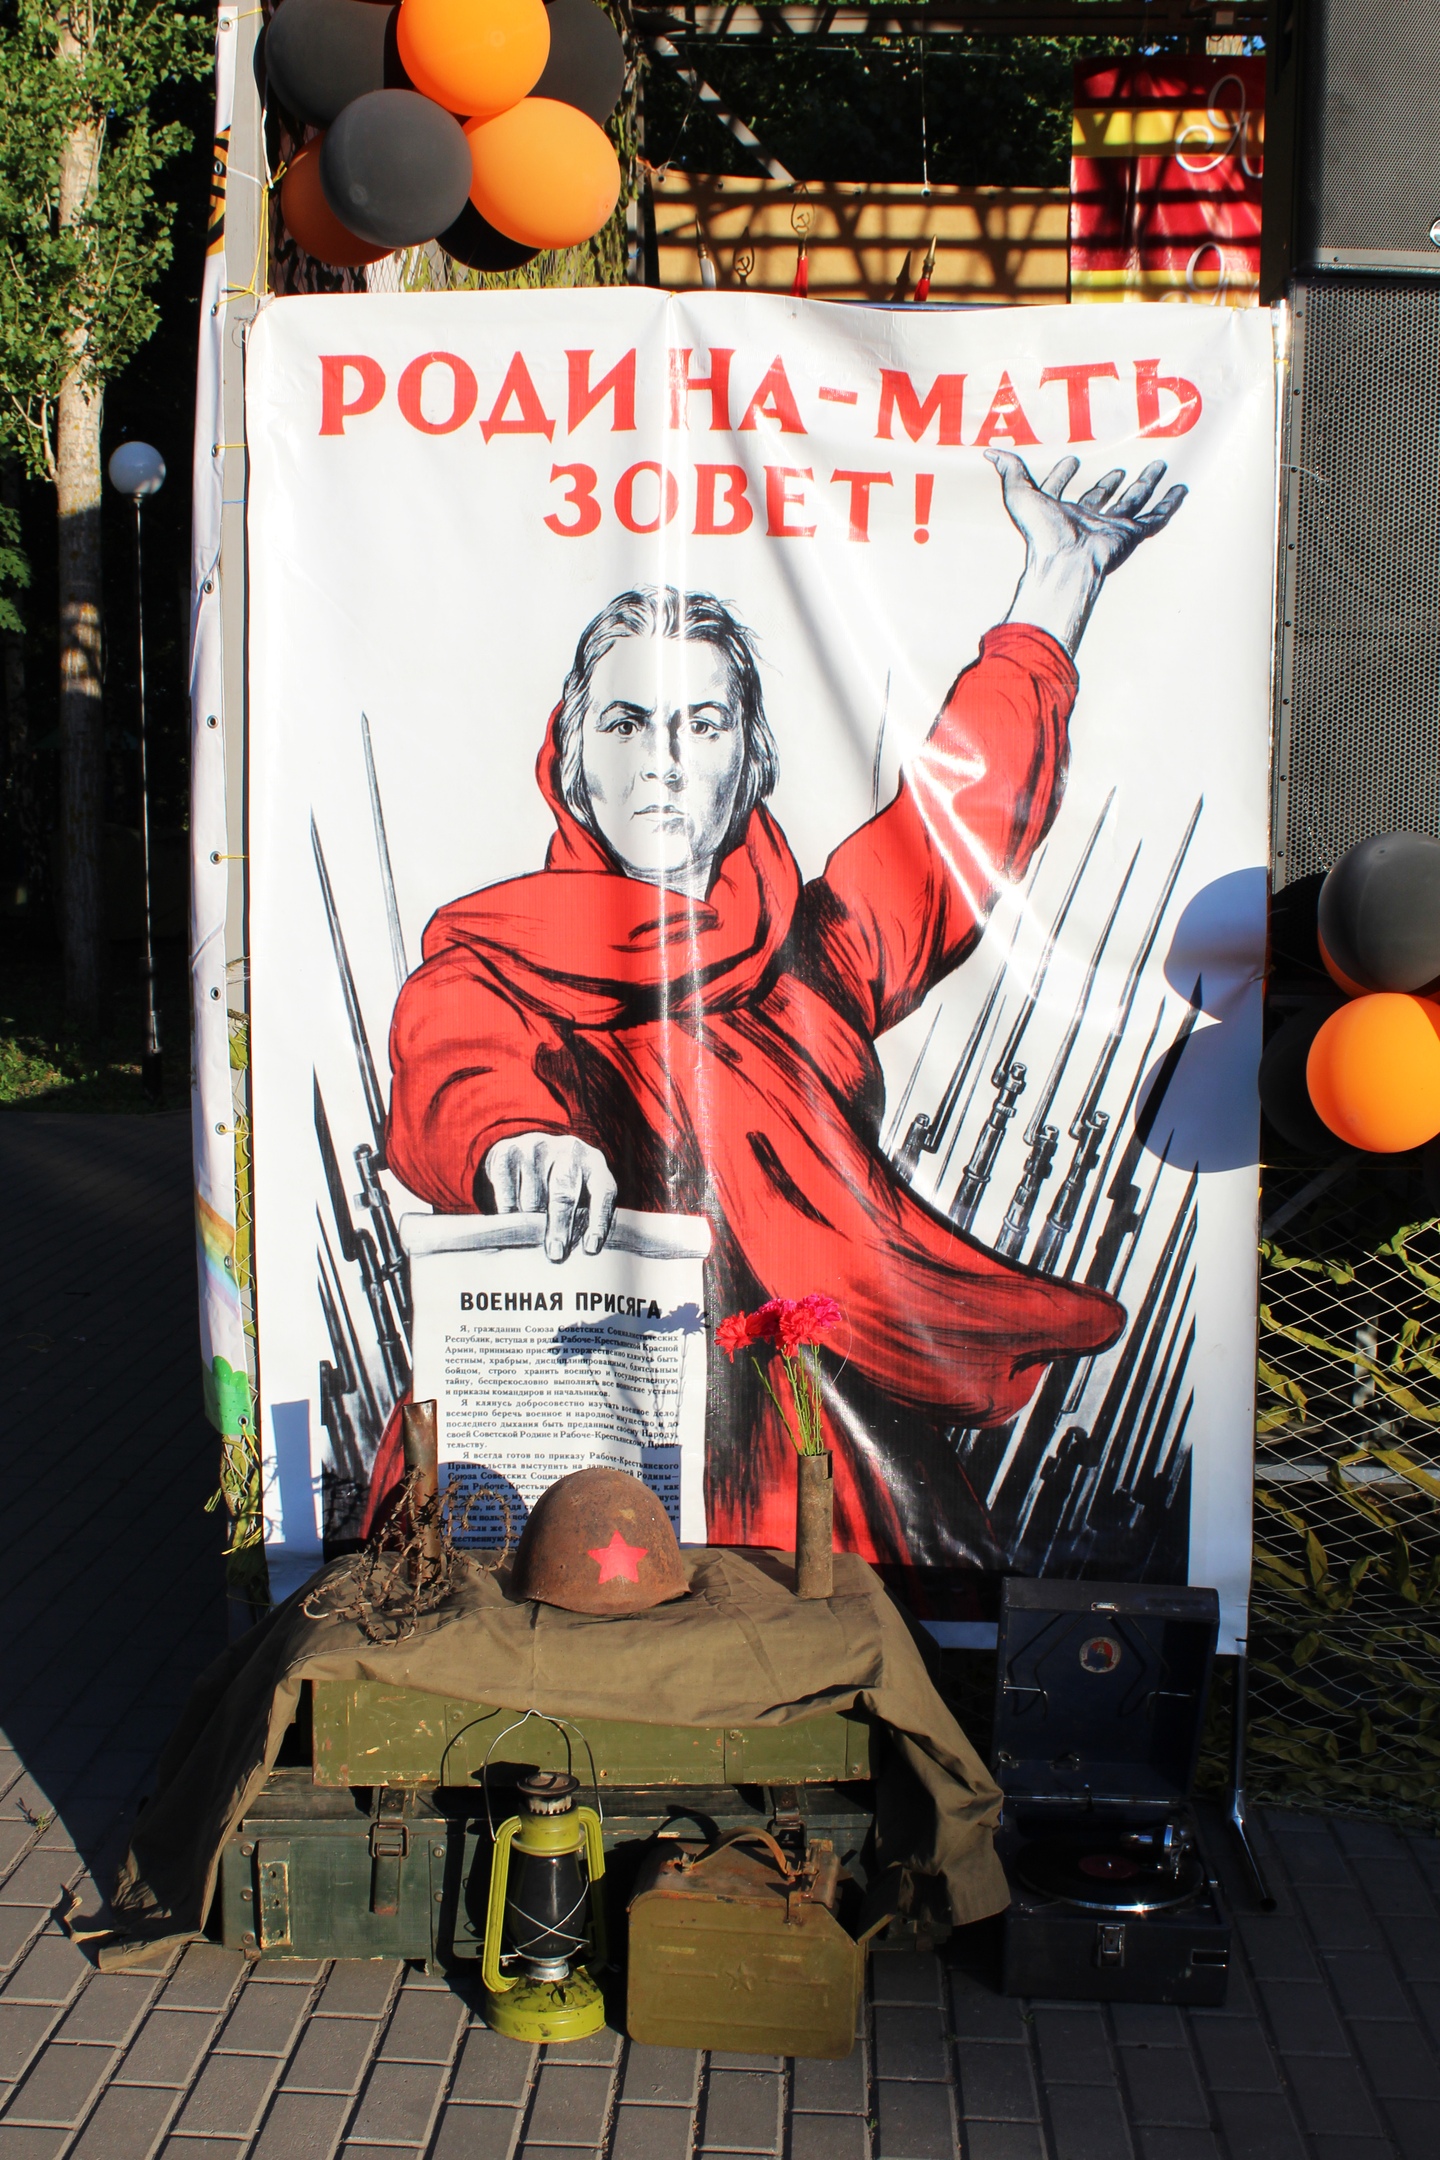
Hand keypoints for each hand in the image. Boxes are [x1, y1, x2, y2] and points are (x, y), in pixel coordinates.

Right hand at [483, 1132, 617, 1261]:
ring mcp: (537, 1147)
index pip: (603, 1192)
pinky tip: (510, 1216)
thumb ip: (584, 1219)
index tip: (591, 1248)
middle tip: (556, 1254)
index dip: (599, 1221)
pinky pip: (507, 1193)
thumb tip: (573, 1255)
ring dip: (529, 1221)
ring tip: (529, 1231)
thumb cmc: (561, 1186)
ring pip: (531, 1198)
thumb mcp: (582, 1195)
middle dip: (560, 1226)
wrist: (525, 1154)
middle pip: (564, 1192)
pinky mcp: (508, 1151)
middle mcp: (569, 1150)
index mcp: (595, 1163)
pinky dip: (507, 1211)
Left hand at [989, 451, 1187, 654]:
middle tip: (1119, 469)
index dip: (1062, 475)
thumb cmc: (1042, 533)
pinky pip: (1156, 518)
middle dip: (1110, 483)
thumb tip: (990, 451)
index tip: (1070, 461)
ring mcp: (1111, 527)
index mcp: (1060, 513)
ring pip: (1133, 502)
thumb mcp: (1020, 494)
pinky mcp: (1131, 534)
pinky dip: (1170, 504)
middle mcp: (1086, 520)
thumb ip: (1010, 471)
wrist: (1066, 563)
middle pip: (1102, 497)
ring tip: (1157, 465)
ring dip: (1145, 484)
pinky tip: (1181, 488)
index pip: (1061, 491)